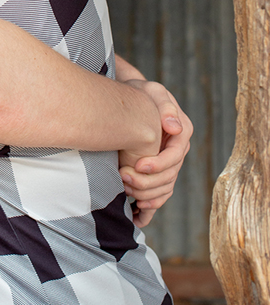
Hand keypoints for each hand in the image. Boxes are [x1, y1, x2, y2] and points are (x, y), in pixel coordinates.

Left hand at [118, 81, 192, 227]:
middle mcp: (178, 151)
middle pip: (169, 177)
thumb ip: (165, 106)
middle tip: (123, 178)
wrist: (132, 100)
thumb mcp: (153, 91)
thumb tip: (175, 127)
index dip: (158, 164)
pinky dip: (150, 207)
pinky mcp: (158, 173)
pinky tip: (136, 213)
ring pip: (164, 189)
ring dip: (146, 194)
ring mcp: (169, 164)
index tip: (137, 165)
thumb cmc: (141, 92)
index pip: (175, 156)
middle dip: (146, 181)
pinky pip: (159, 195)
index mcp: (182, 133)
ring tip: (124, 188)